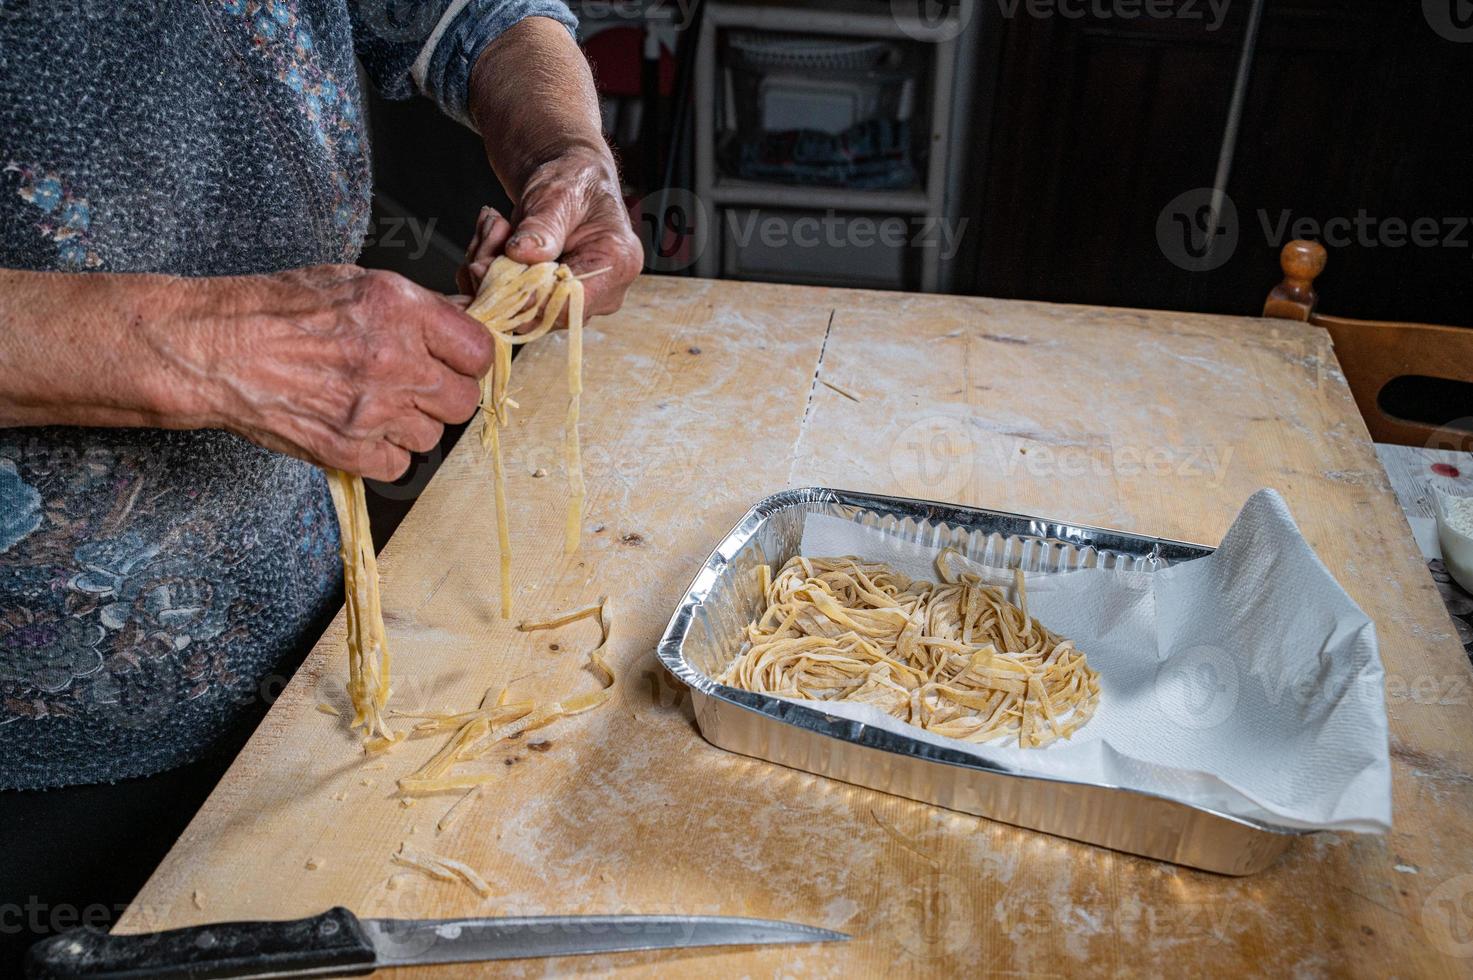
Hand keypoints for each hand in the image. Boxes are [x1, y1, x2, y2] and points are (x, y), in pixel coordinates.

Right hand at [176, 266, 493, 480]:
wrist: (214, 348)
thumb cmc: (273, 309)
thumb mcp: (351, 282)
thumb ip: (411, 307)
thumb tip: (455, 323)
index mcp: (399, 310)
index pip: (478, 351)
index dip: (468, 359)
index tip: (455, 361)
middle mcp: (393, 361)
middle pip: (463, 400)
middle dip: (445, 395)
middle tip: (418, 386)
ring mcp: (372, 410)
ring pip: (432, 437)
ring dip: (412, 425)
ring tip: (377, 405)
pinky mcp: (347, 449)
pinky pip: (398, 466)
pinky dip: (384, 455)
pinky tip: (361, 431)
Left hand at [456, 144, 641, 316]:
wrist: (571, 183)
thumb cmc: (574, 182)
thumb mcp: (557, 194)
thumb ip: (542, 225)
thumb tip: (521, 253)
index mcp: (616, 264)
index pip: (570, 302)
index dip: (524, 294)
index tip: (484, 265)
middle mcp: (603, 293)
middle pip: (541, 312)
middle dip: (500, 276)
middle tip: (490, 229)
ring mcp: (577, 302)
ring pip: (518, 311)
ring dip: (490, 272)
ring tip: (492, 224)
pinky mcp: (552, 305)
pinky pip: (510, 306)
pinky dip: (489, 276)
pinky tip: (491, 239)